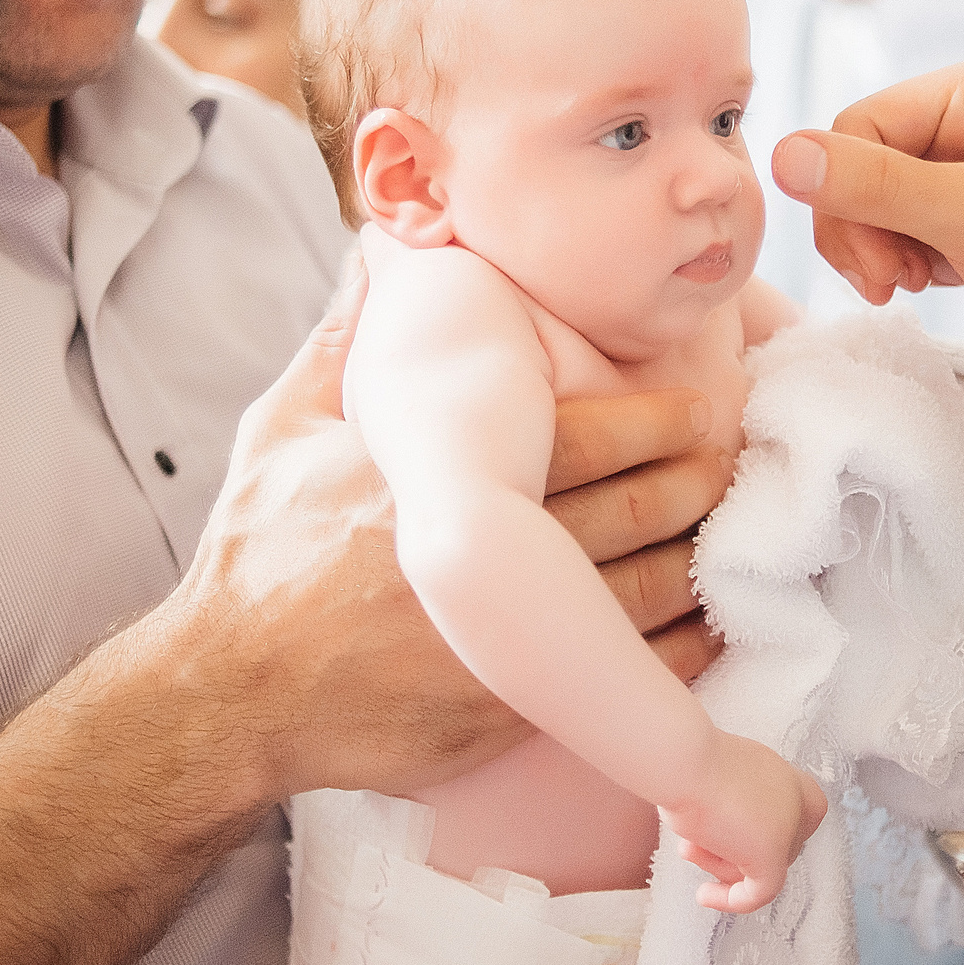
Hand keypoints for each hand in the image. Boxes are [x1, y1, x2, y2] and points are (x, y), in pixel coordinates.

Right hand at [175, 261, 729, 804]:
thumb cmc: (256, 557)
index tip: (694, 407)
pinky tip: (707, 627)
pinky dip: (680, 651)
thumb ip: (339, 342)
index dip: (655, 420)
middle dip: (697, 482)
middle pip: (633, 509)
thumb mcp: (281, 432)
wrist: (230, 696)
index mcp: (436, 474)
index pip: (583, 434)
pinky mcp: (508, 709)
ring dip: (701, 561)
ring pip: (644, 593)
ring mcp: (499, 638)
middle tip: (733, 462)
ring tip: (732, 533)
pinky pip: (624, 676)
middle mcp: (477, 550)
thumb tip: (375, 256)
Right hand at [663, 732, 828, 913]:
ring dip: (719, 866)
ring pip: (763, 867)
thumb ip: (735, 805)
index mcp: (781, 774)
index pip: (805, 810)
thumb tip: (724, 835)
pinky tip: (703, 895)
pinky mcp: (772, 852)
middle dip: (734, 852)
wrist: (680, 759)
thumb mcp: (716, 780)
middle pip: (776, 845)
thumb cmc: (684, 762)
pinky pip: (760, 892)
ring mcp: (788, 824)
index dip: (774, 830)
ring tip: (688, 847)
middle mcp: (792, 796)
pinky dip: (731, 900)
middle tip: (698, 846)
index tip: (735, 838)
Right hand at [769, 53, 963, 403]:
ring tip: (914, 284)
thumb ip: (872, 186)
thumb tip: (783, 154)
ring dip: (877, 249)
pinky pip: (896, 227)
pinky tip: (934, 282)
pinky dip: (900, 261)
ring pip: (871, 200)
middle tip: (888, 282)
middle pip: (860, 162)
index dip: (848, 192)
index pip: (862, 124)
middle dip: (863, 227)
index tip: (873, 261)